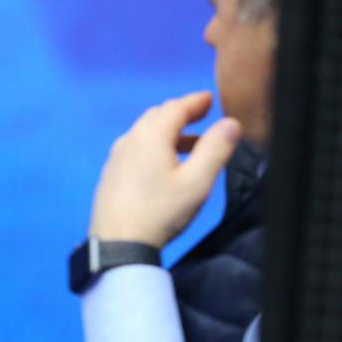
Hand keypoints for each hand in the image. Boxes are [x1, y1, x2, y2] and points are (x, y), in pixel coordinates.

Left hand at [89, 91, 241, 248]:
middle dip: (180, 113)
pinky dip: (153, 147)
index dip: (194, 102)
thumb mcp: (197, 181)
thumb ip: (215, 149)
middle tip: (201, 115)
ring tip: (191, 144)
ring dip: (168, 132)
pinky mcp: (110, 176)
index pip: (174, 108)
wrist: (118, 243)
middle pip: (155, 117)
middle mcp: (128, 142)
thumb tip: (230, 124)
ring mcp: (115, 159)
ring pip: (143, 134)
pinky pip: (134, 150)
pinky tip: (164, 165)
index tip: (209, 99)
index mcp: (149, 138)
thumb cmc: (161, 212)